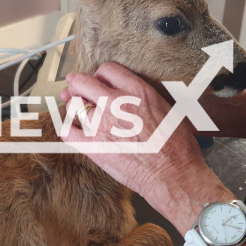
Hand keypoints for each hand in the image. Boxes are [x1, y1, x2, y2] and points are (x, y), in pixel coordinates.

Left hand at [61, 62, 233, 234]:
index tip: (99, 81)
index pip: (107, 70)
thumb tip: (140, 96)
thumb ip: (148, 98)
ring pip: (74, 106)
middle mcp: (116, 103)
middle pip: (84, 82)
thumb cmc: (178, 146)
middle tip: (73, 86)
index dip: (100, 75)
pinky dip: (67, 129)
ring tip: (72, 107)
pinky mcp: (92, 146)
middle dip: (77, 83)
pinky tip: (71, 129)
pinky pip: (68, 132)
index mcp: (137, 91)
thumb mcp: (169, 109)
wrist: (173, 175)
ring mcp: (101, 124)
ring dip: (72, 105)